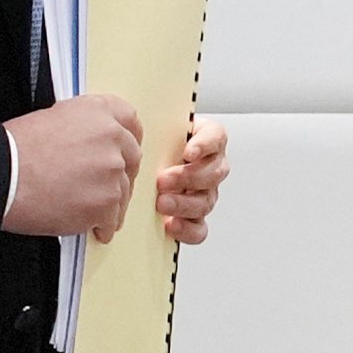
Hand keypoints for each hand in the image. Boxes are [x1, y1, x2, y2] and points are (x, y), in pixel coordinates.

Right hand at [5, 96, 144, 239]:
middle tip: (107, 187)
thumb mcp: (52, 118)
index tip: (125, 151)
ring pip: (123, 192)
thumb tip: (91, 145)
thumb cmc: (15, 150)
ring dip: (110, 203)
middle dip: (121, 174)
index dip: (128, 138)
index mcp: (98, 112)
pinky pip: (113, 219)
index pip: (129, 120)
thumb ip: (82, 128)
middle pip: (132, 159)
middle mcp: (112, 138)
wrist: (2, 176)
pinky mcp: (106, 204)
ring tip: (91, 211)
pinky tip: (92, 228)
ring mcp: (112, 172)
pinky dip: (103, 226)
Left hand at [156, 117, 230, 245]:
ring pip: (206, 201)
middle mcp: (210, 167)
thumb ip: (157, 125)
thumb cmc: (155, 145)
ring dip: (184, 204)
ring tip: (162, 203)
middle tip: (164, 180)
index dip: (205, 145)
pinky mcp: (195, 217)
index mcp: (206, 140)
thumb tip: (137, 123)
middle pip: (214, 173)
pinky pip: (200, 228)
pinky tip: (170, 224)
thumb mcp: (157, 129)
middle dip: (188, 178)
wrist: (146, 165)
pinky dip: (187, 229)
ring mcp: (205, 193)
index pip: (215, 137)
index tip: (189, 151)